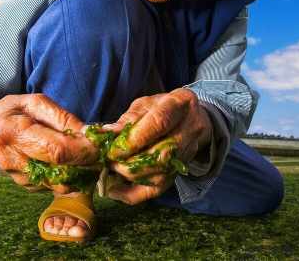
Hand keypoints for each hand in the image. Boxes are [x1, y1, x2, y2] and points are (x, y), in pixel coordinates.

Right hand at [0, 94, 98, 192]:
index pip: (56, 150)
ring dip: (79, 173)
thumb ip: (64, 119)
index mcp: (12, 132)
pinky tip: (67, 162)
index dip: (83, 150)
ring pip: (60, 184)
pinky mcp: (24, 186)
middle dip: (85, 164)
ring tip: (83, 156)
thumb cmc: (18, 110)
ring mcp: (16, 176)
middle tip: (98, 153)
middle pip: (59, 171)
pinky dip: (67, 176)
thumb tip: (90, 135)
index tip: (100, 146)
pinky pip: (54, 186)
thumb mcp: (38, 103)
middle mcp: (11, 159)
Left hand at [104, 88, 211, 204]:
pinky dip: (133, 194)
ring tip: (111, 169)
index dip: (134, 140)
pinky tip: (114, 190)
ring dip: (130, 176)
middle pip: (161, 154)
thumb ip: (128, 118)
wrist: (190, 119)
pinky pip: (158, 190)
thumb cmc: (162, 108)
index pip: (158, 123)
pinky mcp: (180, 171)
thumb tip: (108, 133)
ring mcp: (188, 153)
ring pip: (159, 175)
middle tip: (108, 161)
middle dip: (129, 162)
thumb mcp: (145, 104)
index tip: (113, 149)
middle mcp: (189, 129)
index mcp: (179, 104)